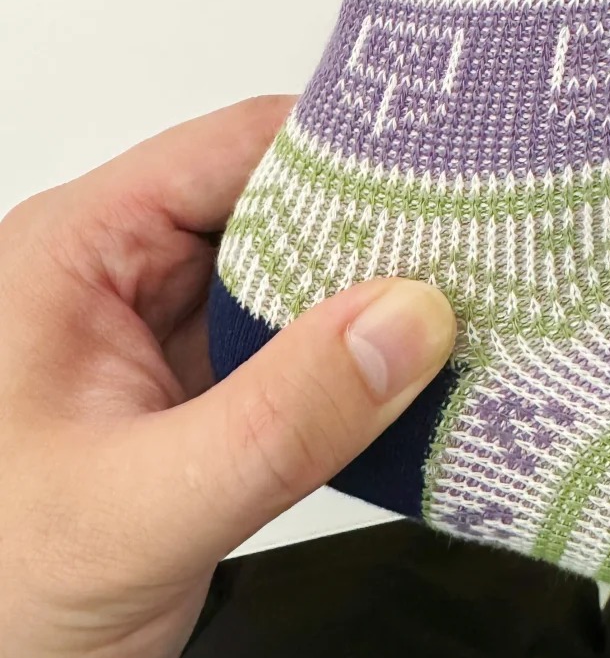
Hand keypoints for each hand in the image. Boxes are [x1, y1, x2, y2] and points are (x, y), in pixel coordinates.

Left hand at [0, 97, 455, 657]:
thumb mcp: (140, 510)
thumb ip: (281, 418)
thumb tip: (407, 320)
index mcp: (80, 249)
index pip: (236, 147)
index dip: (346, 148)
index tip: (449, 169)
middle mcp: (121, 270)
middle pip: (276, 200)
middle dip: (376, 224)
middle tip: (482, 246)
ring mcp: (160, 328)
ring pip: (293, 269)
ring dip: (372, 293)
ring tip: (466, 304)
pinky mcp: (194, 386)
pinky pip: (293, 341)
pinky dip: (354, 354)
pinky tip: (411, 373)